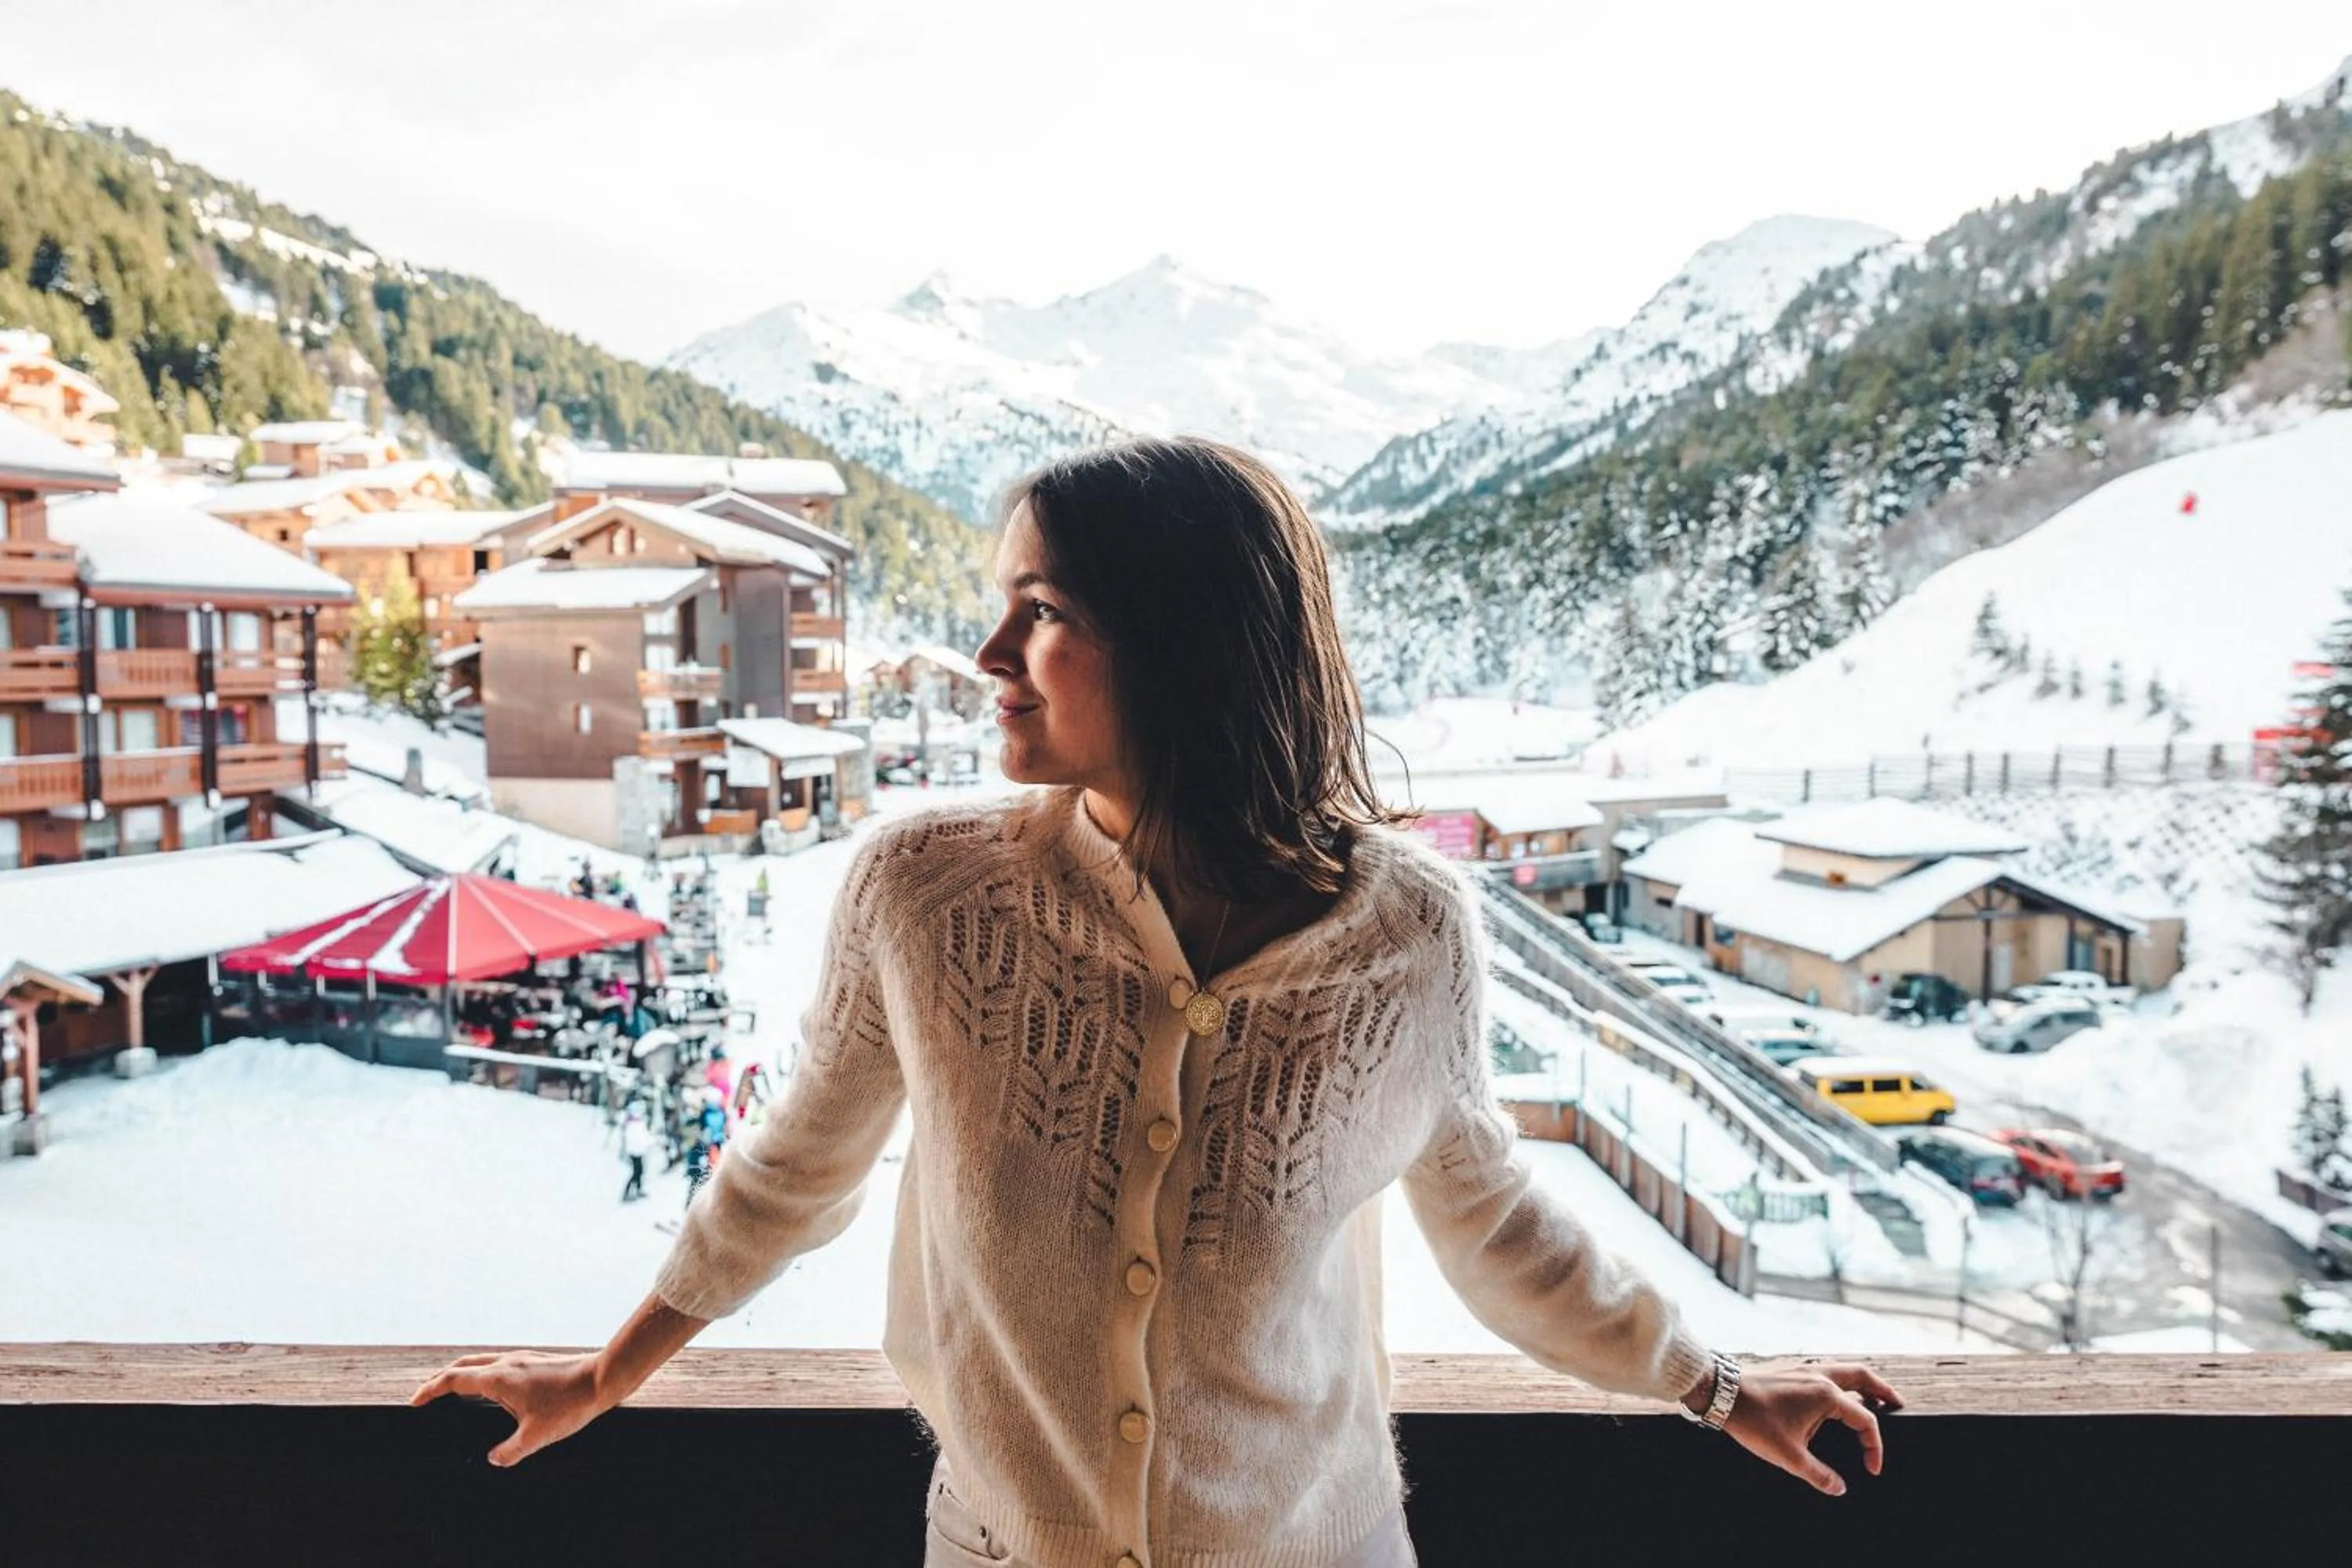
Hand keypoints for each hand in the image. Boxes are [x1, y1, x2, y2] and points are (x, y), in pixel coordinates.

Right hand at [408, 1350, 609, 1467]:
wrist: (602, 1378)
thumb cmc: (570, 1404)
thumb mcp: (536, 1436)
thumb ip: (510, 1451)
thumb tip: (492, 1460)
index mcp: (498, 1379)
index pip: (453, 1380)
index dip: (430, 1390)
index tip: (416, 1401)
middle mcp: (506, 1363)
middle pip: (462, 1365)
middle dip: (440, 1378)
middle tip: (427, 1394)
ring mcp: (520, 1359)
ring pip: (481, 1360)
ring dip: (461, 1372)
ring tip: (453, 1389)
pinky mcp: (533, 1360)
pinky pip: (497, 1363)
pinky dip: (482, 1372)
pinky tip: (491, 1387)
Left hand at [1717, 1361, 1902, 1496]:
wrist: (1721, 1393)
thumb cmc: (1754, 1422)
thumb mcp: (1788, 1456)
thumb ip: (1818, 1475)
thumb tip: (1839, 1488)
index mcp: (1827, 1395)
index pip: (1865, 1421)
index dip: (1874, 1447)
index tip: (1872, 1469)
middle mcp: (1820, 1375)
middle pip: (1864, 1377)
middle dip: (1884, 1391)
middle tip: (1898, 1403)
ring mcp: (1805, 1368)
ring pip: (1844, 1368)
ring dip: (1863, 1381)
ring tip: (1872, 1396)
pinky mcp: (1790, 1367)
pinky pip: (1825, 1368)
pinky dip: (1840, 1378)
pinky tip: (1834, 1391)